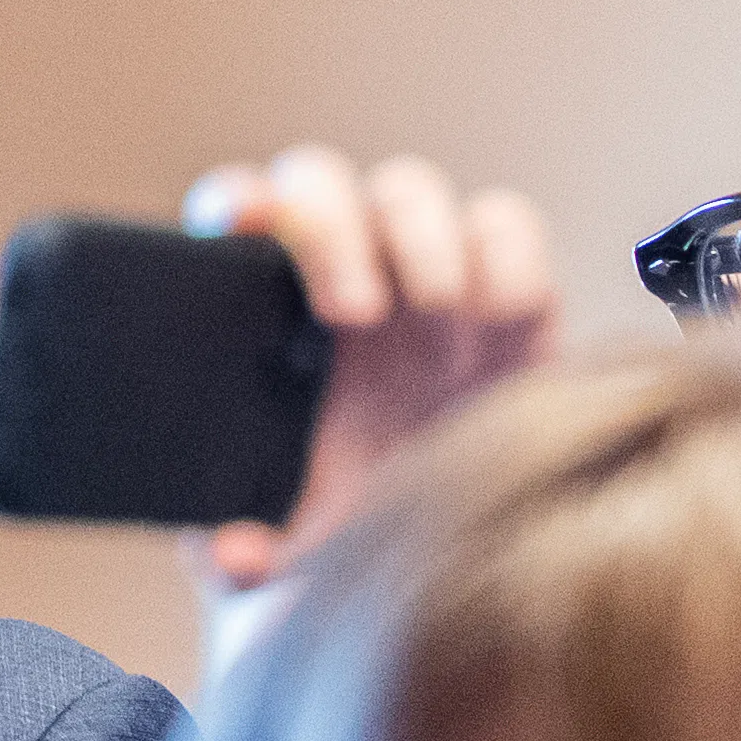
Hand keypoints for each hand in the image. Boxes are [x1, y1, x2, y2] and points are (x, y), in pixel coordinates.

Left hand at [177, 147, 556, 595]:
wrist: (441, 544)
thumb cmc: (345, 522)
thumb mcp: (285, 547)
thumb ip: (241, 557)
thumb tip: (234, 556)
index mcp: (265, 309)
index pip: (236, 213)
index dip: (237, 204)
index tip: (239, 228)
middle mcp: (338, 272)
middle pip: (321, 183)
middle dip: (333, 233)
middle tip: (351, 313)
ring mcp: (421, 271)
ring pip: (411, 192)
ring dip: (422, 241)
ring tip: (434, 313)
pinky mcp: (506, 293)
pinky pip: (507, 227)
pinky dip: (506, 257)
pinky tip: (497, 318)